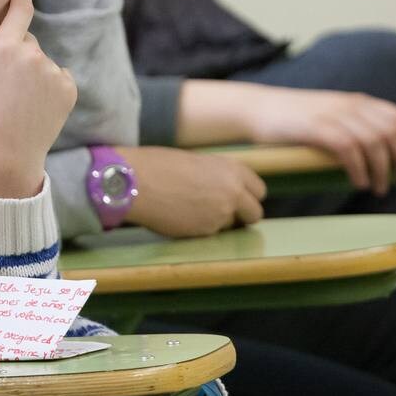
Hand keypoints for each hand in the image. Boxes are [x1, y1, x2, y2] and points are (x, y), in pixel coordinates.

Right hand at [0, 0, 77, 197]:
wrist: (9, 151)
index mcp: (6, 46)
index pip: (22, 8)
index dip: (21, 2)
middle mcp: (33, 53)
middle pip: (29, 40)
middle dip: (19, 53)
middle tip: (6, 82)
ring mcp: (54, 71)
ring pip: (44, 61)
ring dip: (35, 72)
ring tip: (20, 99)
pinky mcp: (69, 87)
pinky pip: (59, 77)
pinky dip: (51, 87)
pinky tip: (36, 105)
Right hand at [122, 145, 265, 237]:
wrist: (136, 182)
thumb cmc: (158, 165)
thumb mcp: (196, 162)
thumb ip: (215, 176)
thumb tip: (219, 189)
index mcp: (232, 169)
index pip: (259, 190)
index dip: (247, 196)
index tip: (237, 199)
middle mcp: (233, 192)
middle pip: (255, 213)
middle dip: (242, 215)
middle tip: (222, 212)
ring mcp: (221, 214)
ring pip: (231, 226)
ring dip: (217, 222)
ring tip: (192, 212)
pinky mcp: (205, 232)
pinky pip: (210, 234)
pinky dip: (199, 228)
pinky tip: (180, 217)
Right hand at [245, 86, 395, 195]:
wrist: (257, 109)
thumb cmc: (294, 120)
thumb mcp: (331, 115)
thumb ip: (355, 126)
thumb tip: (383, 152)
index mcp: (357, 101)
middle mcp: (350, 105)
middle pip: (393, 131)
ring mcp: (332, 115)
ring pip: (374, 142)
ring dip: (383, 170)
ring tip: (380, 189)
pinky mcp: (315, 128)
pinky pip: (348, 149)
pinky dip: (359, 168)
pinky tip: (359, 182)